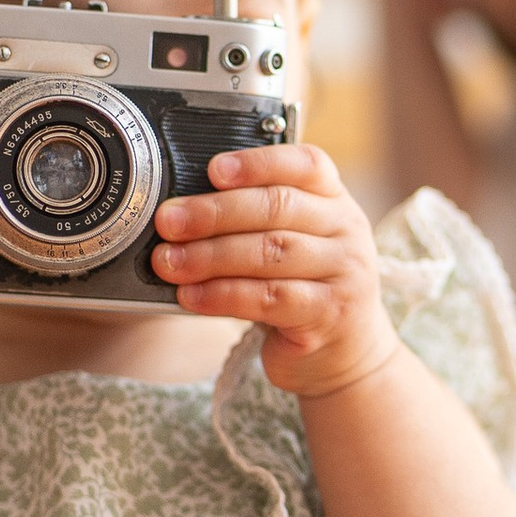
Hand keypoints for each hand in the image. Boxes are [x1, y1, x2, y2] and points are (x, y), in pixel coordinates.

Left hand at [148, 139, 398, 398]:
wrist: (344, 353)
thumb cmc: (302, 287)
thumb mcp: (293, 241)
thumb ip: (254, 219)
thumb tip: (182, 210)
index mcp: (335, 199)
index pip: (306, 164)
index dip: (258, 163)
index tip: (213, 170)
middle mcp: (347, 230)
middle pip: (278, 208)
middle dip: (214, 213)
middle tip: (168, 221)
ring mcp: (344, 274)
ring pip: (270, 253)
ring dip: (210, 256)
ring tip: (168, 263)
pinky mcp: (329, 316)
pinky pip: (269, 299)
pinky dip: (223, 295)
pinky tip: (191, 296)